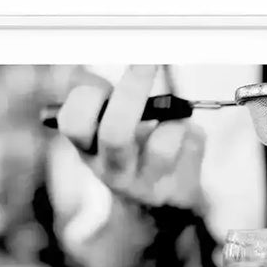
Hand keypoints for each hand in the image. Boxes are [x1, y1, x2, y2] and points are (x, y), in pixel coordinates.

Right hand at [57, 64, 204, 209]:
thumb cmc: (131, 155)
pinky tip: (186, 143)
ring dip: (173, 120)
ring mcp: (148, 185)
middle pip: (116, 133)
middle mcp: (114, 172)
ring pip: (163, 142)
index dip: (88, 94)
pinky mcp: (181, 190)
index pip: (74, 122)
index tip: (108, 77)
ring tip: (173, 122)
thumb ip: (104, 97)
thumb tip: (119, 55)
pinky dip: (193, 132)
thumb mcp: (106, 131)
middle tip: (148, 60)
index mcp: (89, 151)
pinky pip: (192, 143)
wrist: (158, 211)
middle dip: (133, 91)